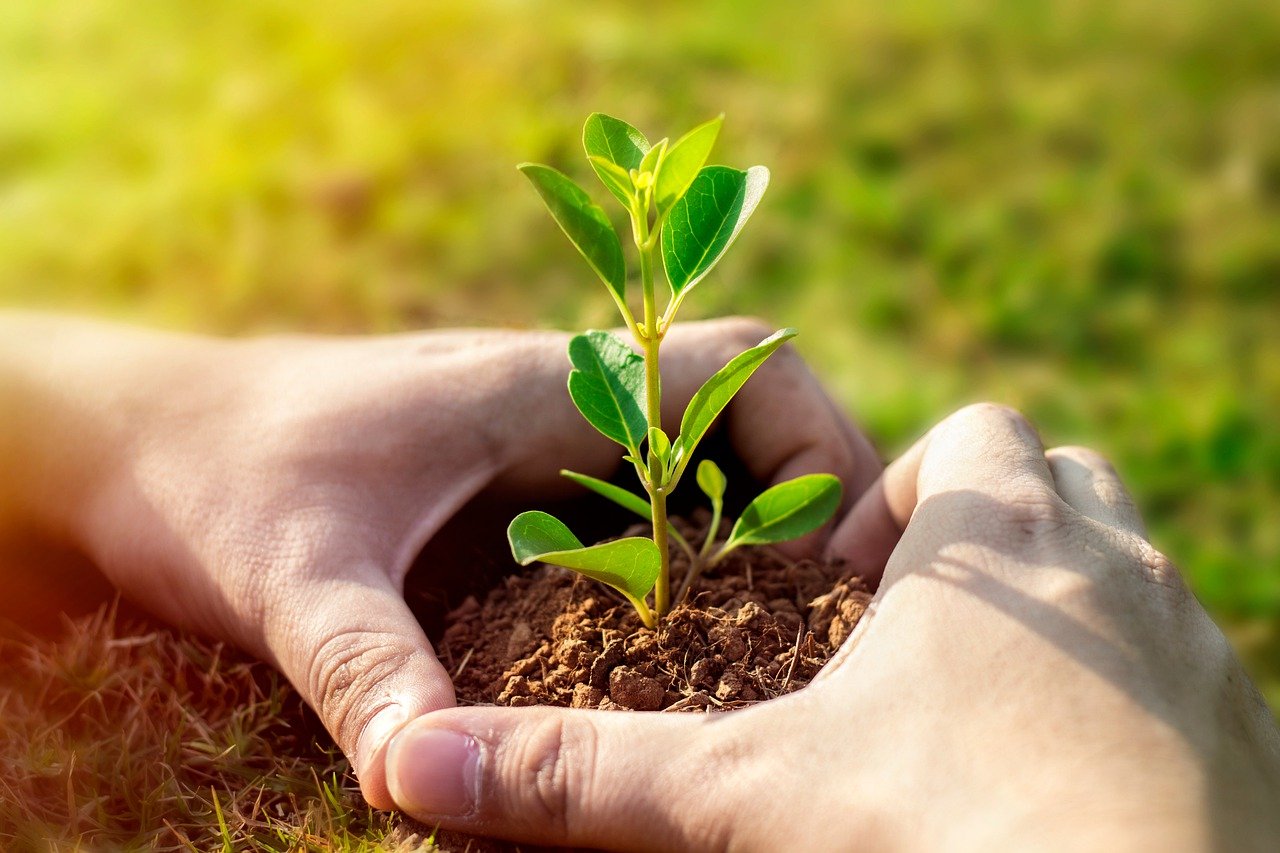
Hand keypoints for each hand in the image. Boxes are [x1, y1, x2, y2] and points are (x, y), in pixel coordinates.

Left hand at [0, 313, 879, 809]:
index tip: (834, 563)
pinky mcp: (516, 499)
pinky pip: (639, 522)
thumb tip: (428, 784)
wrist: (140, 437)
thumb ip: (367, 668)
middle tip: (825, 635)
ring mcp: (543, 454)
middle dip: (809, 515)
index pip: (742, 371)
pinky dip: (685, 574)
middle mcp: (564, 411)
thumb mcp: (292, 576)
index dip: (822, 449)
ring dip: (751, 550)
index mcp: (546, 390)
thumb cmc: (215, 474)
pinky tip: (671, 664)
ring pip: (702, 478)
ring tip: (771, 659)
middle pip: (749, 428)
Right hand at [386, 403, 1279, 850]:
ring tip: (979, 705)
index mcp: (997, 539)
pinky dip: (1128, 688)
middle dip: (990, 532)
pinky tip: (1062, 776)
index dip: (905, 493)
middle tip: (913, 636)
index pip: (970, 437)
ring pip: (1133, 565)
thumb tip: (411, 765)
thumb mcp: (752, 800)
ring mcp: (1197, 645)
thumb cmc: (953, 840)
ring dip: (1063, 608)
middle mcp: (1115, 566)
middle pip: (1066, 478)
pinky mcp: (1248, 730)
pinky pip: (1188, 666)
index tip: (854, 587)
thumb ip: (586, 777)